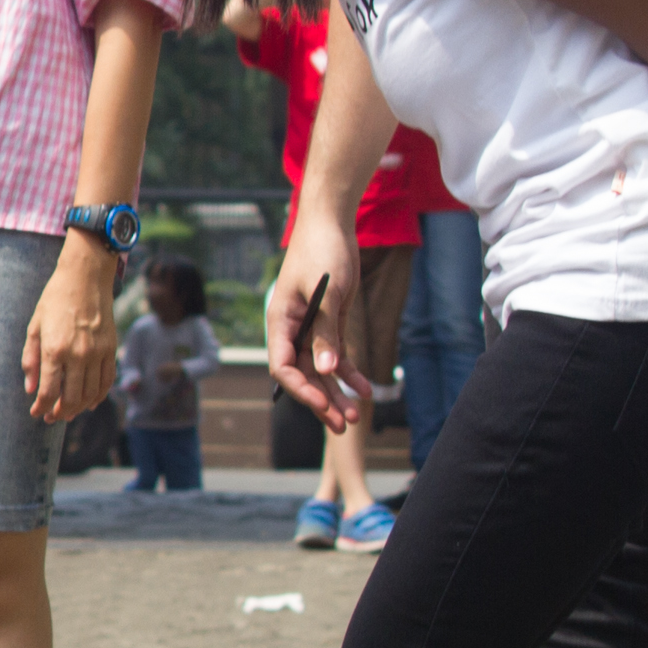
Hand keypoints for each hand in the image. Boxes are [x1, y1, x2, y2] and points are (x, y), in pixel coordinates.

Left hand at [22, 235, 121, 423]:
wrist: (86, 278)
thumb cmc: (55, 300)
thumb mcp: (34, 327)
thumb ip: (31, 360)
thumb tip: (30, 389)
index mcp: (54, 349)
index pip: (48, 392)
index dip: (41, 408)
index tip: (36, 413)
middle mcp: (78, 355)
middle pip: (71, 399)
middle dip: (60, 413)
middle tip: (51, 417)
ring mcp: (98, 353)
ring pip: (91, 394)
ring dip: (78, 409)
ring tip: (68, 413)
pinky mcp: (111, 349)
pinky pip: (107, 381)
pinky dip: (99, 396)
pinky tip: (89, 403)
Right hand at [265, 225, 370, 430]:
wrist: (331, 223)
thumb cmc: (323, 251)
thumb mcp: (328, 291)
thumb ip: (326, 331)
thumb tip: (327, 369)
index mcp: (281, 322)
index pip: (283, 366)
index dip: (301, 389)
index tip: (323, 404)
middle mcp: (292, 330)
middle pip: (304, 375)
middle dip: (322, 401)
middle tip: (343, 425)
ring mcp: (311, 328)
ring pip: (321, 370)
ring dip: (337, 392)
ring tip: (356, 415)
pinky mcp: (330, 322)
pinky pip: (337, 355)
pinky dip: (350, 372)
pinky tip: (366, 388)